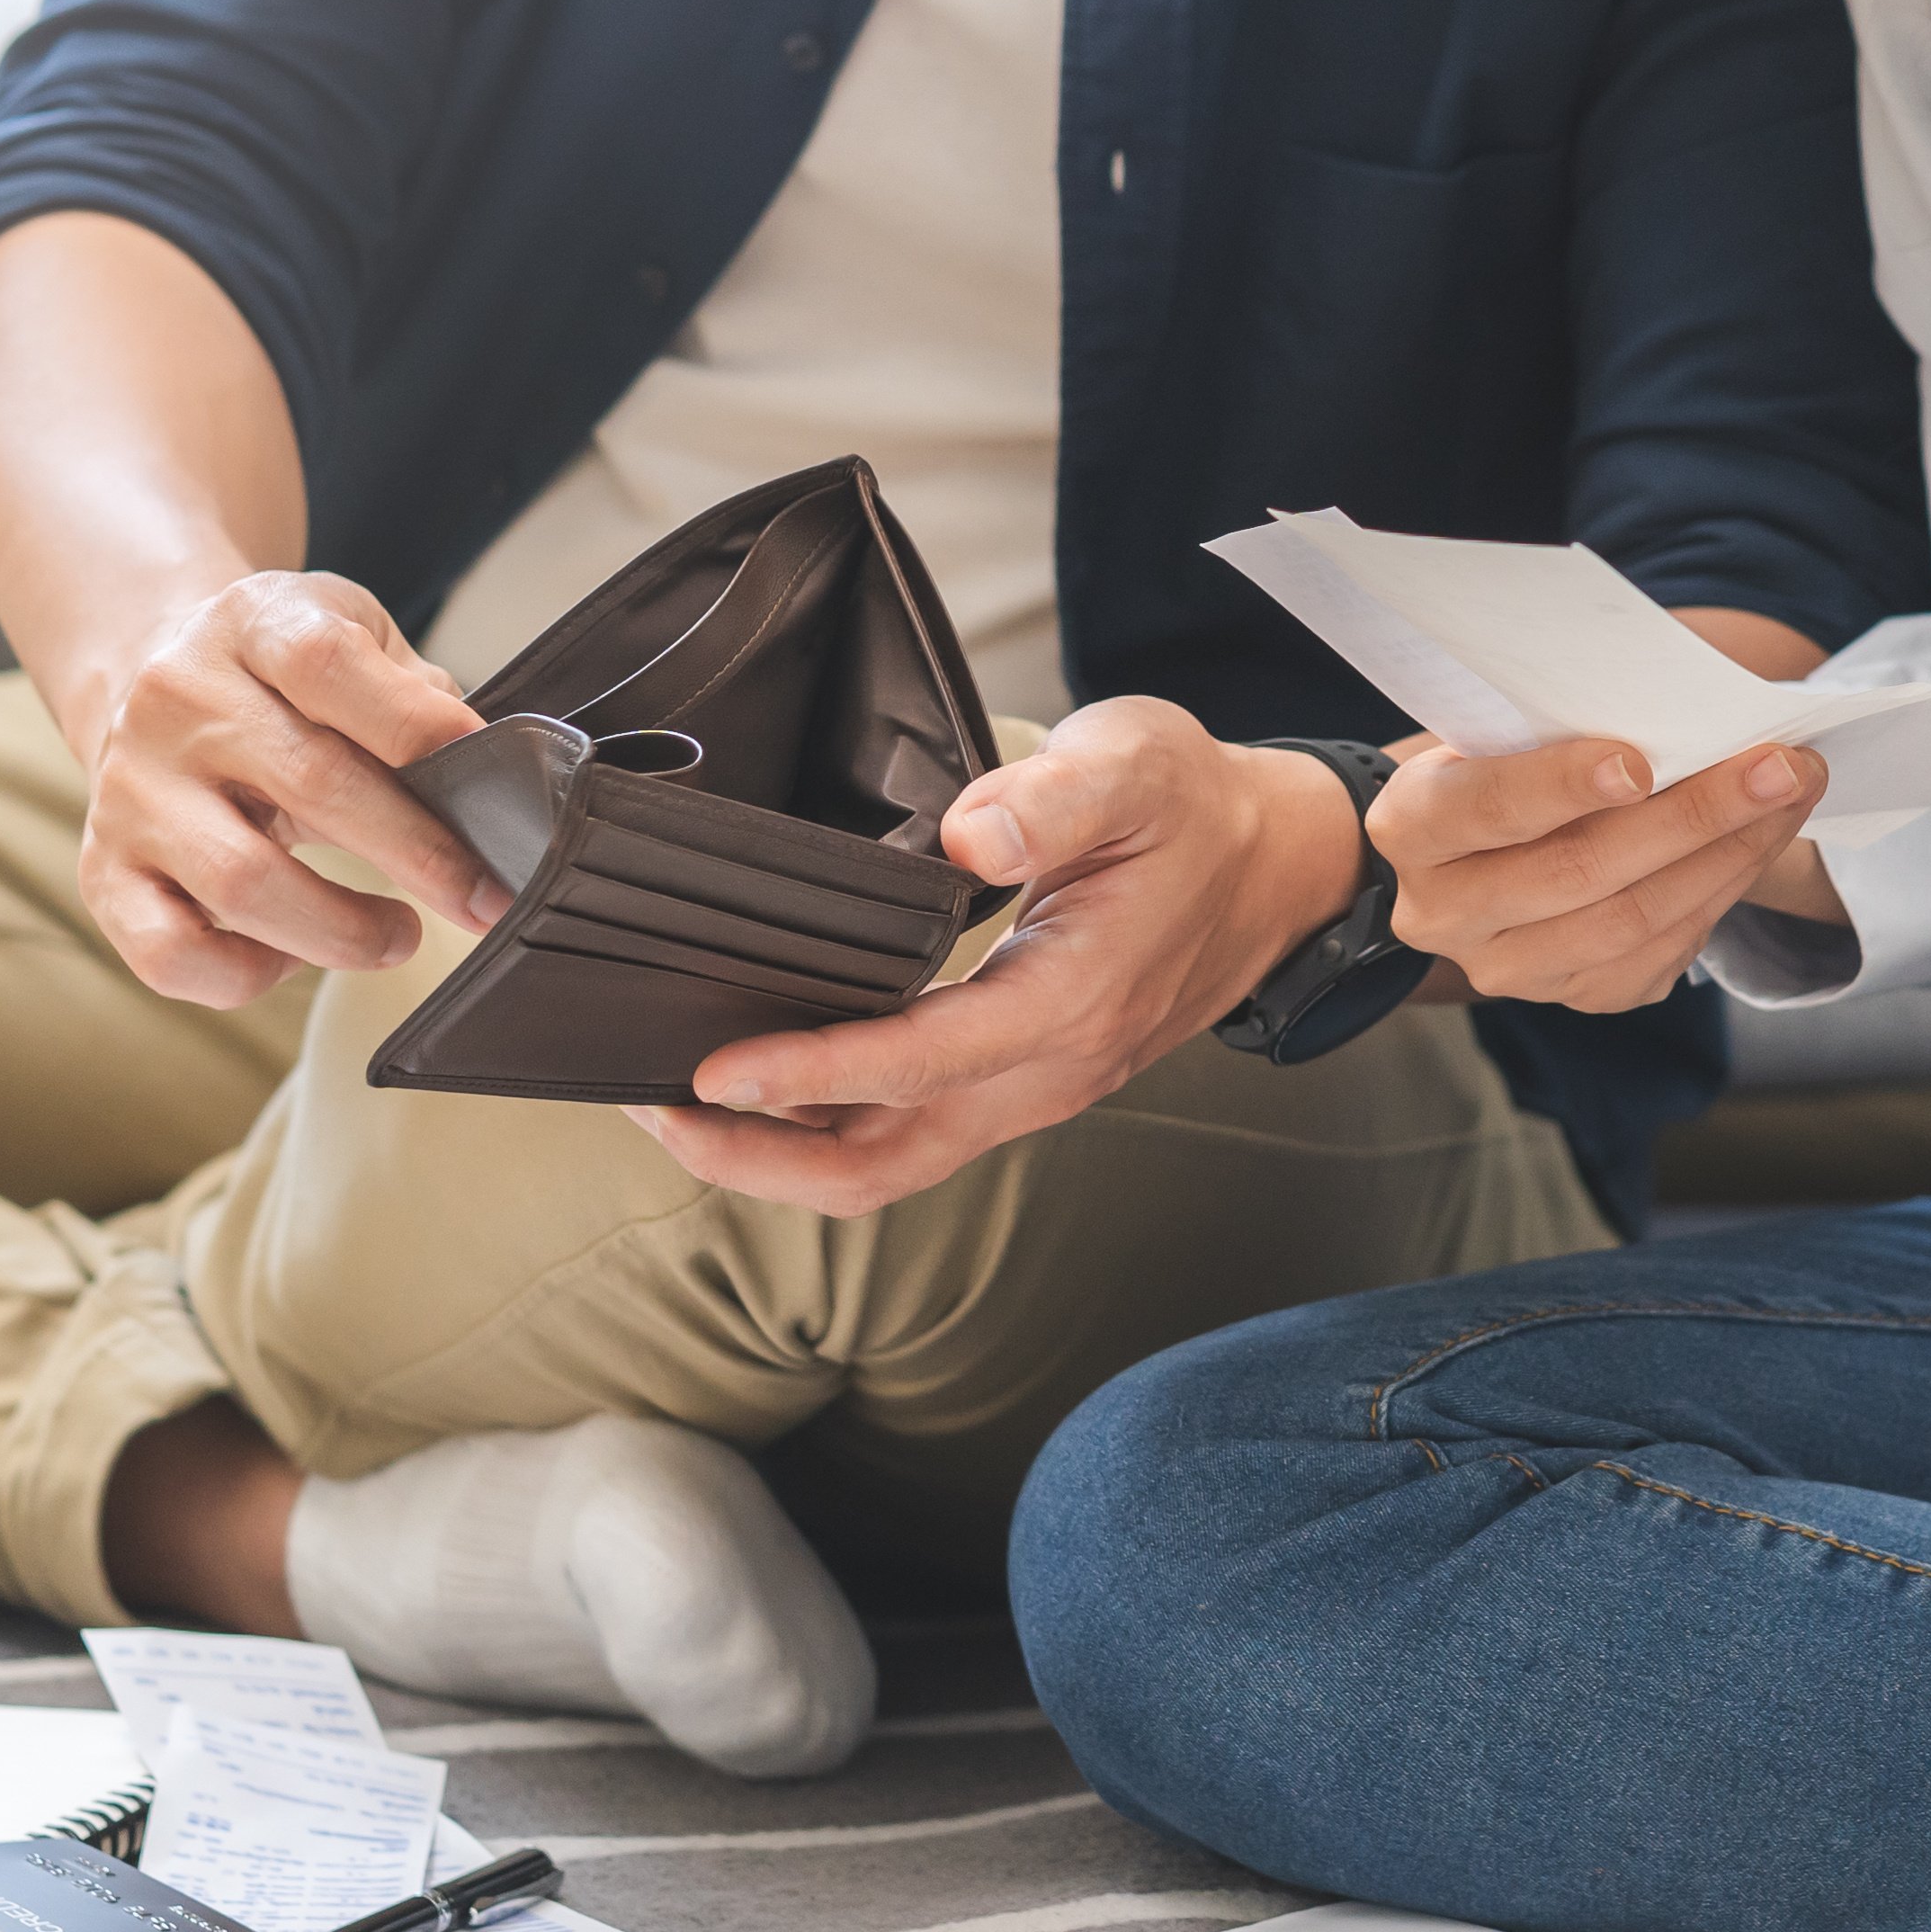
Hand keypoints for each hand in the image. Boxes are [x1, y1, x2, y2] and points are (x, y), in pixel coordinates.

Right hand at [73, 571, 496, 1005]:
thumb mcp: (352, 637)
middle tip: (482, 896)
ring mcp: (133, 789)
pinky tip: (292, 954)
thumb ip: (415, 693)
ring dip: (343, 930)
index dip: (416, 726)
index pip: (327, 665)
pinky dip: (247, 974)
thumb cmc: (281, 679)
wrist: (147, 679)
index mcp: (250, 626)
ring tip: (398, 936)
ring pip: (241, 883)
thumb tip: (485, 775)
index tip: (491, 778)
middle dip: (419, 855)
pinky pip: (169, 952)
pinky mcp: (104, 870)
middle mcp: (177, 701)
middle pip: (310, 785)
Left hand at [635, 699, 1367, 1213]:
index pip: (921, 1062)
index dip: (810, 1073)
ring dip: (778, 1157)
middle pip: (884, 1164)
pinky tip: (762, 1085)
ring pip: (889, 1167)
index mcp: (1073, 1000)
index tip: (714, 1067)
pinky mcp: (1018, 1086)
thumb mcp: (1135, 764)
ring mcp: (1034, 1090)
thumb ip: (1053, 798)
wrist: (1277, 867)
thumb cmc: (1195, 809)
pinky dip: (822, 1131)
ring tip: (678, 1106)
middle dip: (759, 1158)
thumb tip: (966, 835)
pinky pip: (908, 1137)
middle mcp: (1050, 1071)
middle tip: (653, 1106)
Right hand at [1367, 736, 1828, 1012]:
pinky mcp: (1568, 994)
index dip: (1560, 786)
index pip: (1484, 808)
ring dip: (1727, 856)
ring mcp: (1504, 968)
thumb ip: (1561, 728)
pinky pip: (1656, 956)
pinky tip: (1760, 843)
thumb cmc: (1502, 761)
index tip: (1638, 759)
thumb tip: (1686, 719)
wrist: (1482, 844)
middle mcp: (1442, 913)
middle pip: (1577, 872)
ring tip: (1790, 796)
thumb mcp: (1502, 730)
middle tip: (1777, 767)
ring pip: (1629, 922)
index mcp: (1410, 828)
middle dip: (1692, 815)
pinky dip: (1719, 895)